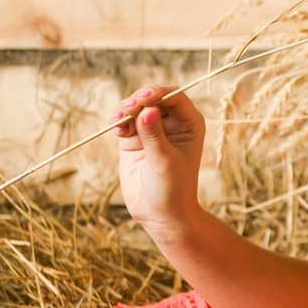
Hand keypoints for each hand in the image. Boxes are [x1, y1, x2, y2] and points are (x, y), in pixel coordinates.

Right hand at [113, 85, 205, 237]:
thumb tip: (148, 109)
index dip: (158, 93)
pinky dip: (119, 121)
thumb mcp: (164, 161)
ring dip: (125, 109)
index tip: (143, 100)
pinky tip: (117, 129)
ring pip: (137, 107)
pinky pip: (125, 121)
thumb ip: (154, 135)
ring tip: (117, 120)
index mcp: (190, 124)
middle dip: (138, 100)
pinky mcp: (135, 139)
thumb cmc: (172, 189)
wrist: (160, 214)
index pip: (174, 96)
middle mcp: (173, 123)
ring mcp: (152, 129)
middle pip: (153, 97)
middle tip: (126, 110)